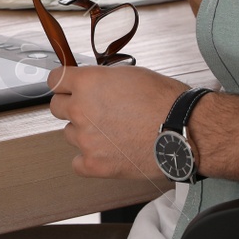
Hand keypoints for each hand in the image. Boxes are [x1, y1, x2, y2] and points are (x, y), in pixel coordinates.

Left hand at [46, 64, 187, 181]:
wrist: (184, 130)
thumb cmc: (165, 101)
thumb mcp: (131, 75)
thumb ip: (103, 80)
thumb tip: (93, 85)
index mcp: (88, 83)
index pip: (54, 80)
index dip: (63, 84)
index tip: (68, 88)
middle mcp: (81, 109)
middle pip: (56, 108)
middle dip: (72, 107)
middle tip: (94, 112)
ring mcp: (85, 138)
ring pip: (69, 134)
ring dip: (84, 133)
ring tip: (111, 133)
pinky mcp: (94, 164)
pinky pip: (77, 162)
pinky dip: (88, 159)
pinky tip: (107, 153)